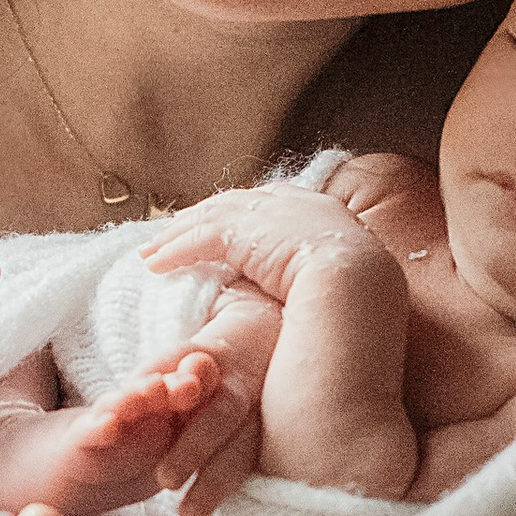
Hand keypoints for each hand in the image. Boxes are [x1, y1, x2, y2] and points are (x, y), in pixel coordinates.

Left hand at [144, 185, 392, 307]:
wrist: (359, 297)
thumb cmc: (362, 310)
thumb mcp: (351, 290)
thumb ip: (329, 285)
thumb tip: (319, 305)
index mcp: (330, 217)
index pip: (280, 208)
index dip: (249, 219)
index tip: (229, 232)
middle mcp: (300, 204)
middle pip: (240, 204)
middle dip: (207, 217)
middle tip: (178, 232)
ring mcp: (272, 213)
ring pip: (213, 217)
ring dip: (178, 234)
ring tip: (152, 252)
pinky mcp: (244, 231)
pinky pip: (200, 237)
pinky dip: (174, 250)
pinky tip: (154, 264)